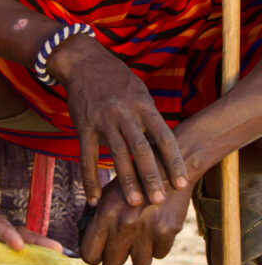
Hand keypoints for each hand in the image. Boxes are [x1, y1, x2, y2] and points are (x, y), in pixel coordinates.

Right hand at [47, 35, 187, 207]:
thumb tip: (164, 148)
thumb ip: (149, 118)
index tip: (182, 182)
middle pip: (141, 148)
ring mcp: (102, 119)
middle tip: (159, 199)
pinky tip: (94, 198)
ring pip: (117, 154)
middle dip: (152, 176)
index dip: (173, 161)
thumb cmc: (116, 79)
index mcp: (143, 104)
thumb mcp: (139, 92)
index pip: (163, 136)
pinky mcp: (83, 125)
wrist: (83, 61)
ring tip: (135, 203)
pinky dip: (90, 179)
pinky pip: (86, 157)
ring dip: (126, 180)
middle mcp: (124, 112)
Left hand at [79, 175, 191, 264]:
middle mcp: (124, 225)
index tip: (99, 253)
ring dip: (138, 257)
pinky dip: (158, 247)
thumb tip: (86, 242)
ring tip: (139, 244)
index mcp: (105, 214)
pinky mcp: (167, 231)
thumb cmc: (133, 180)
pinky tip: (156, 232)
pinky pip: (159, 255)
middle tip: (119, 250)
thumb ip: (97, 217)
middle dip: (114, 260)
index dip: (93, 256)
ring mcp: (147, 230)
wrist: (167, 165)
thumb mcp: (108, 193)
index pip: (89, 254)